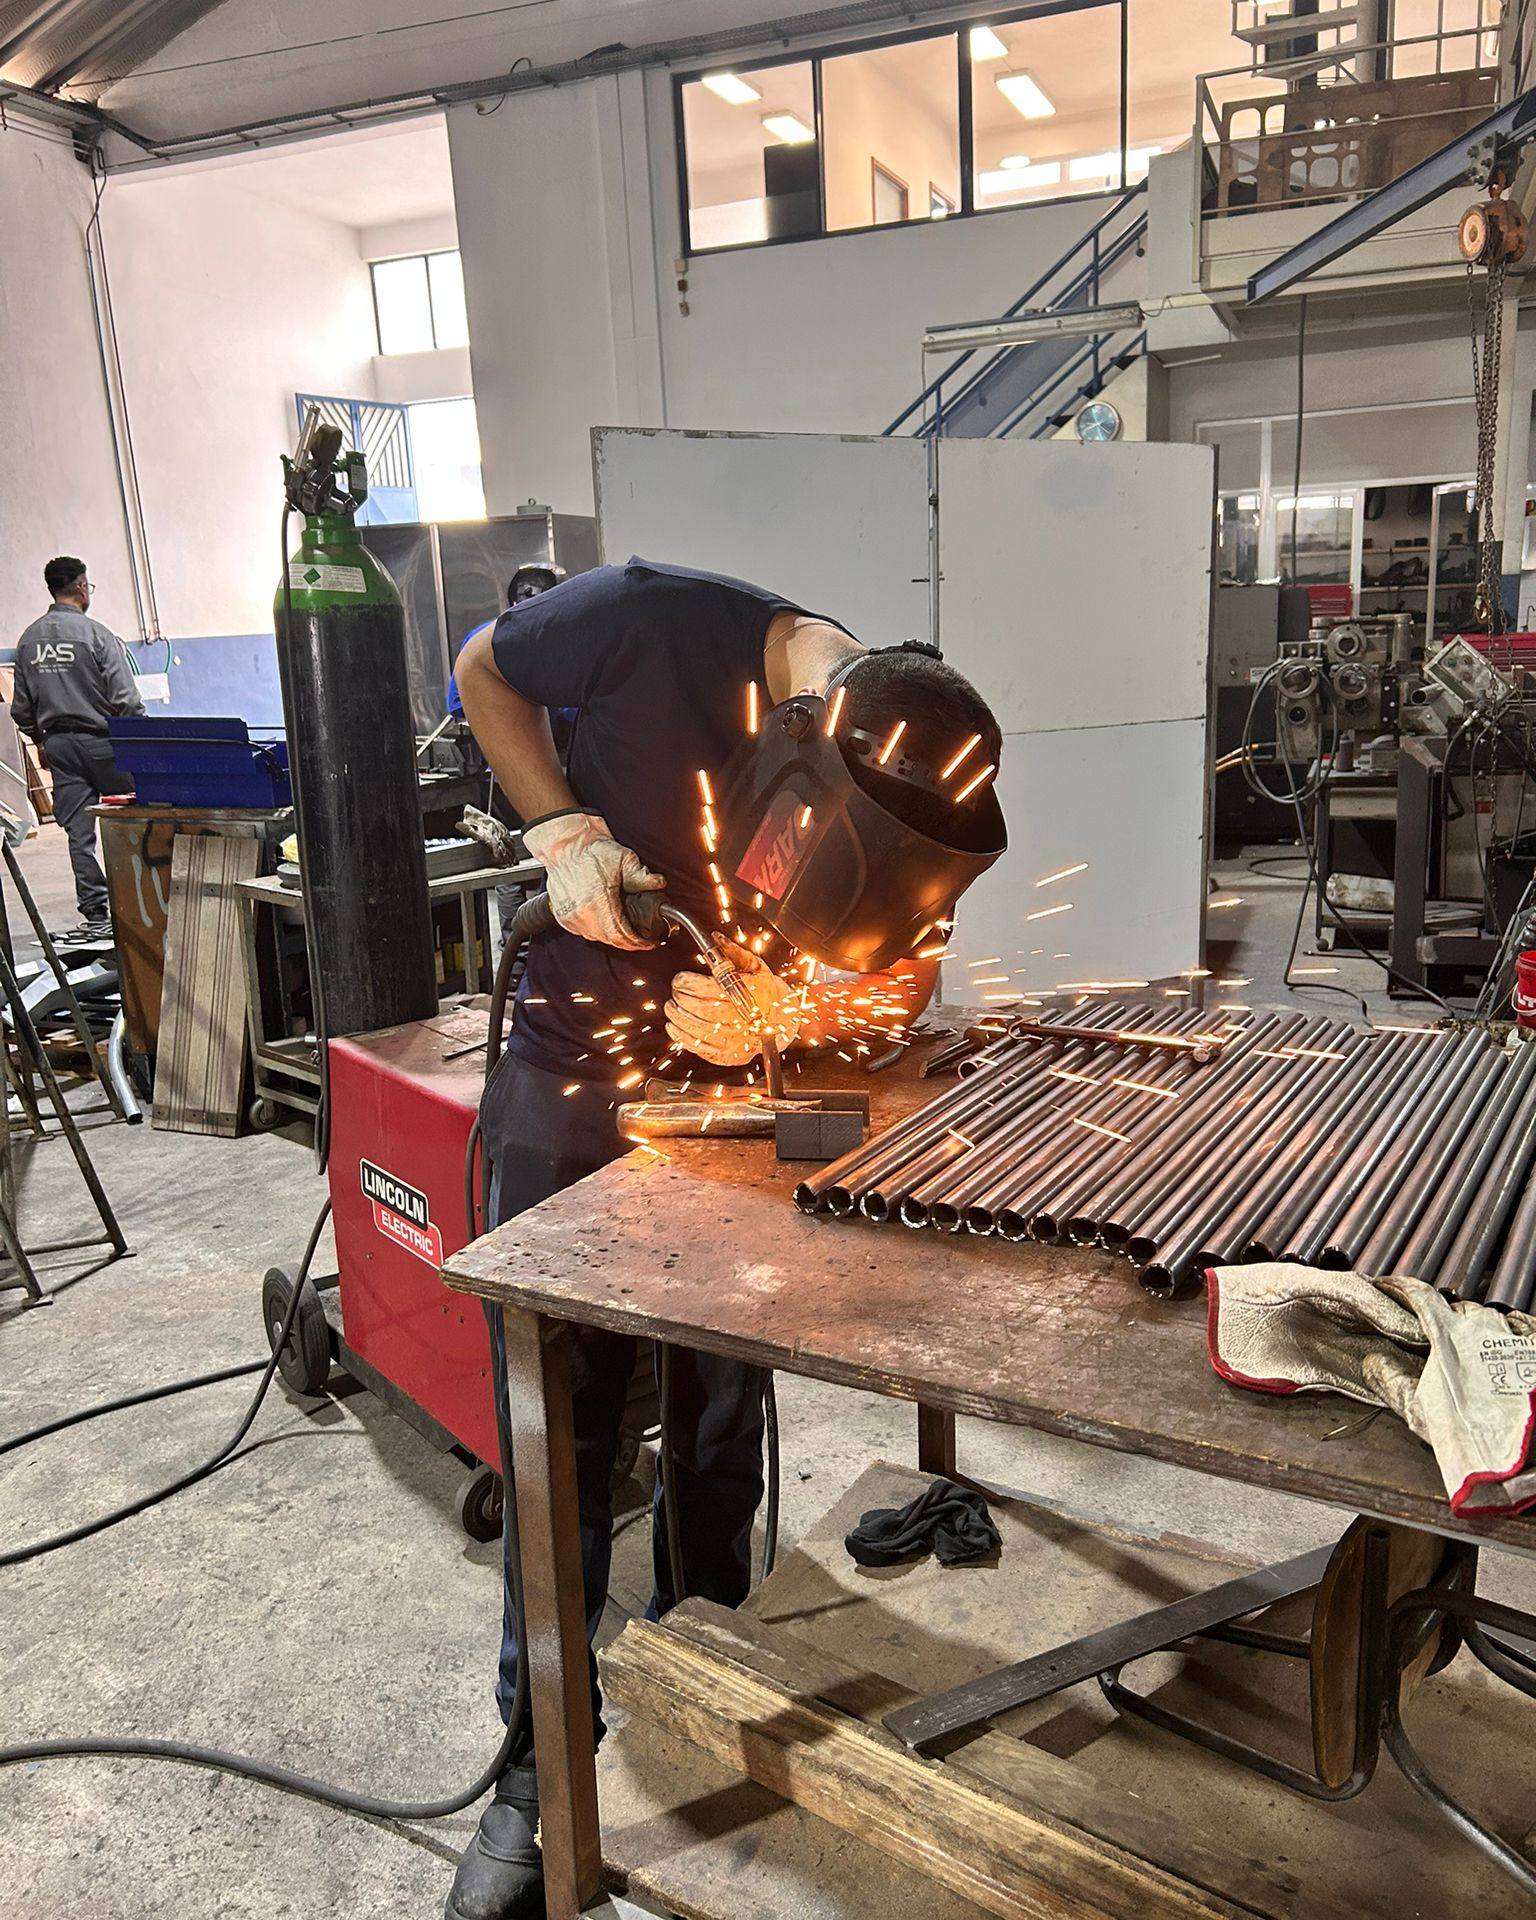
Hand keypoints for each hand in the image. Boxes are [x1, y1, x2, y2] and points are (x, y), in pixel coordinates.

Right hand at [522, 811, 663, 949]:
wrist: (567, 845)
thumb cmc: (591, 850)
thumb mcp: (623, 859)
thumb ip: (642, 875)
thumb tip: (658, 883)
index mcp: (598, 899)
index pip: (621, 934)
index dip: (638, 942)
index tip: (648, 942)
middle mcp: (582, 911)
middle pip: (611, 940)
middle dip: (629, 942)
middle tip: (642, 938)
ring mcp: (571, 916)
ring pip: (597, 938)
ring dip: (614, 937)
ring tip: (626, 931)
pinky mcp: (563, 917)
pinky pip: (585, 932)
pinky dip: (598, 931)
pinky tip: (608, 923)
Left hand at [665, 938, 802, 1066]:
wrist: (781, 1021)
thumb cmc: (765, 992)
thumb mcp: (755, 966)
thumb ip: (733, 952)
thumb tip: (715, 938)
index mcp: (748, 995)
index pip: (708, 990)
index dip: (688, 984)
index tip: (679, 979)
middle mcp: (742, 1020)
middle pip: (700, 1010)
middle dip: (680, 1000)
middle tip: (675, 992)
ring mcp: (735, 1040)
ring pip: (696, 1030)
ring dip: (678, 1018)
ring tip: (671, 1007)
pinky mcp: (728, 1054)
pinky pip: (699, 1048)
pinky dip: (681, 1037)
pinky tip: (675, 1026)